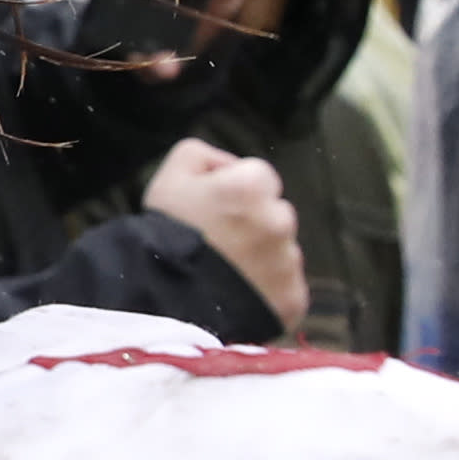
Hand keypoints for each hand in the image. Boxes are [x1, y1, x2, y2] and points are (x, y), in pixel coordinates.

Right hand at [146, 137, 306, 339]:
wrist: (165, 304)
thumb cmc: (165, 238)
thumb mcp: (167, 179)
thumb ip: (199, 155)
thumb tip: (226, 164)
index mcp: (252, 185)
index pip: (258, 176)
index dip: (232, 192)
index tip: (212, 211)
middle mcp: (280, 219)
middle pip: (274, 214)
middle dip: (253, 225)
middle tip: (217, 245)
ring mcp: (289, 261)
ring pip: (281, 252)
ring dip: (261, 258)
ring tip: (225, 273)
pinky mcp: (293, 297)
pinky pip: (286, 288)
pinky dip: (267, 291)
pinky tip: (238, 294)